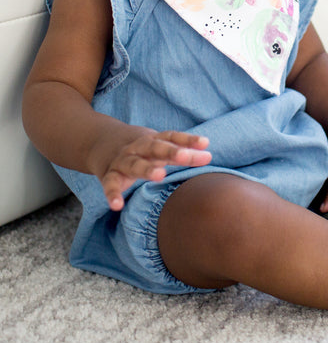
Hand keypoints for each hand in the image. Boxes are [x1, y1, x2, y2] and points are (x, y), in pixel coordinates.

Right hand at [96, 129, 211, 210]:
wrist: (103, 142)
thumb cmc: (144, 149)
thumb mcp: (162, 148)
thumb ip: (185, 153)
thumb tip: (209, 156)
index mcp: (153, 140)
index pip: (172, 137)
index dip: (188, 140)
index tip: (205, 143)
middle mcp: (138, 148)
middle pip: (155, 148)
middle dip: (170, 151)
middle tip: (185, 156)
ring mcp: (123, 161)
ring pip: (134, 164)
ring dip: (146, 168)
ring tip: (160, 175)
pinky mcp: (110, 175)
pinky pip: (110, 185)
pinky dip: (112, 194)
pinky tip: (117, 205)